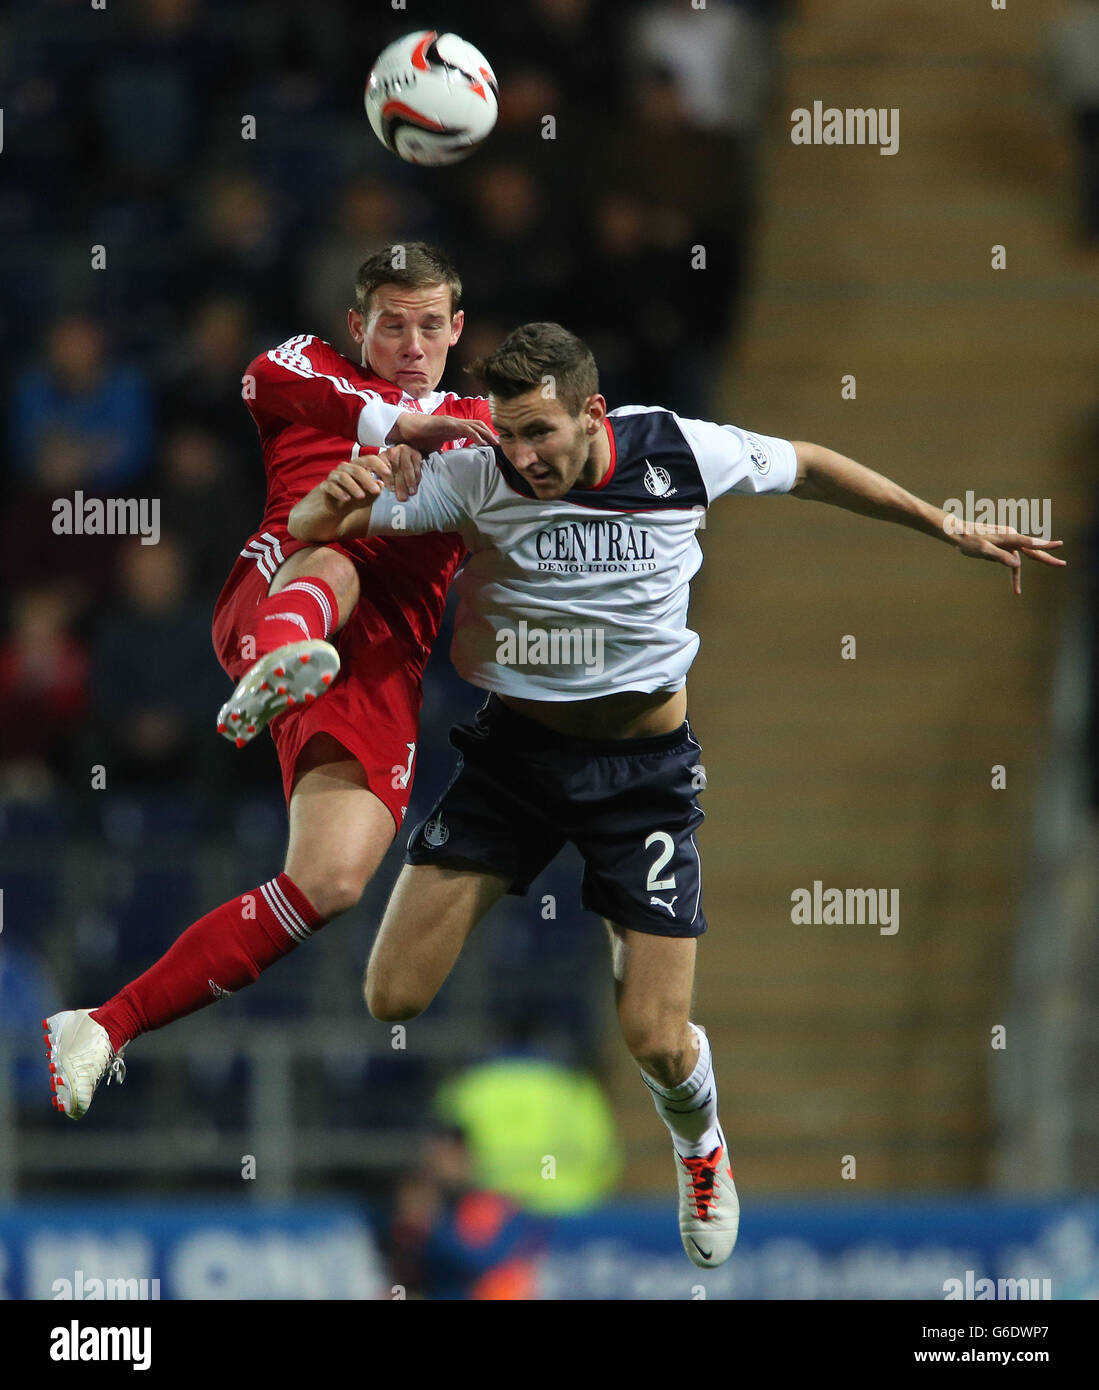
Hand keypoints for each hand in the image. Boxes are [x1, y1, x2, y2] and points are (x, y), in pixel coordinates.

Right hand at [318, 459, 385, 510]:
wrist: (339, 508)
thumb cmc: (357, 497)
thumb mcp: (370, 495)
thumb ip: (376, 488)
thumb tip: (381, 484)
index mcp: (359, 466)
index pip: (369, 460)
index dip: (379, 465)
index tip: (388, 474)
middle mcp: (346, 468)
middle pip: (357, 469)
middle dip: (368, 480)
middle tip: (376, 491)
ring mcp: (334, 475)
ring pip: (343, 477)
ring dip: (354, 487)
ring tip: (362, 496)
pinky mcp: (325, 486)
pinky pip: (331, 486)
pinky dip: (339, 492)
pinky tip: (347, 499)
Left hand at [378, 444, 422, 501]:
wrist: (402, 464)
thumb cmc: (389, 474)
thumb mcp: (380, 477)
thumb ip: (378, 481)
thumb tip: (379, 486)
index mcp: (380, 457)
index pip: (383, 467)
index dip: (387, 479)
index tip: (391, 490)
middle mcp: (391, 452)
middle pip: (396, 468)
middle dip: (400, 484)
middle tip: (402, 497)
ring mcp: (404, 451)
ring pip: (407, 467)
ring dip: (410, 481)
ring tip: (411, 492)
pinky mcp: (415, 453)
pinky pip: (416, 466)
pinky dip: (416, 477)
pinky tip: (415, 485)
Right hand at [390, 411, 496, 452]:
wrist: (405, 430)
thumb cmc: (418, 439)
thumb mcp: (435, 449)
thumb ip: (443, 455)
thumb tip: (447, 468)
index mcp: (454, 429)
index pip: (475, 430)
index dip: (485, 436)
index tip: (494, 447)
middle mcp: (455, 423)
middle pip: (479, 425)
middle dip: (490, 435)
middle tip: (499, 446)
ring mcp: (451, 422)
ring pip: (475, 425)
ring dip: (487, 434)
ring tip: (494, 444)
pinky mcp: (446, 423)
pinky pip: (465, 428)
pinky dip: (475, 435)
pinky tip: (482, 443)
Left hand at [948, 521, 1065, 594]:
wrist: (956, 533)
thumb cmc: (968, 540)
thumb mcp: (983, 549)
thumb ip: (1000, 556)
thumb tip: (1017, 564)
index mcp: (1008, 537)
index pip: (1030, 542)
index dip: (1045, 544)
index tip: (1060, 544)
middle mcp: (1010, 538)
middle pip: (1031, 550)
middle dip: (1046, 558)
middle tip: (1063, 564)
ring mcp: (1006, 542)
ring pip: (1019, 559)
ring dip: (1016, 576)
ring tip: (1016, 592)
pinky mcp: (1000, 547)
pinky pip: (1008, 561)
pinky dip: (1008, 572)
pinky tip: (1005, 586)